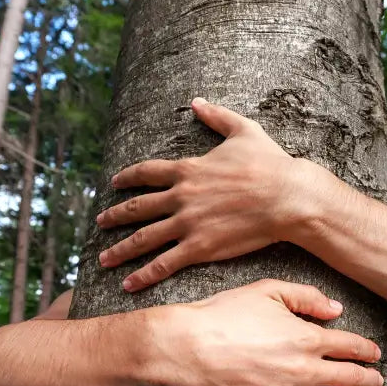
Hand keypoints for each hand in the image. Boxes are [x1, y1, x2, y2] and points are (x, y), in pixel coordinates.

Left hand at [96, 97, 335, 290]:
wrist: (287, 197)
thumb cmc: (270, 164)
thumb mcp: (244, 131)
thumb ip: (217, 116)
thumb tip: (197, 101)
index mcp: (188, 169)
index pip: (146, 173)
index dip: (127, 178)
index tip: (114, 183)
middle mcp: (181, 196)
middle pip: (137, 207)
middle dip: (115, 216)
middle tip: (99, 223)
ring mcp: (187, 223)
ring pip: (144, 238)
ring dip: (120, 250)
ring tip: (103, 259)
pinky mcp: (199, 247)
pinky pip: (164, 263)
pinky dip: (144, 274)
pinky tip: (128, 283)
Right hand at [157, 279, 382, 385]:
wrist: (191, 350)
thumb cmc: (225, 316)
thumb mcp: (268, 290)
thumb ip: (307, 297)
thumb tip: (337, 310)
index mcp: (309, 338)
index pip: (353, 346)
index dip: (368, 351)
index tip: (375, 354)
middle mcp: (308, 371)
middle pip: (352, 378)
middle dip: (369, 380)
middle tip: (377, 381)